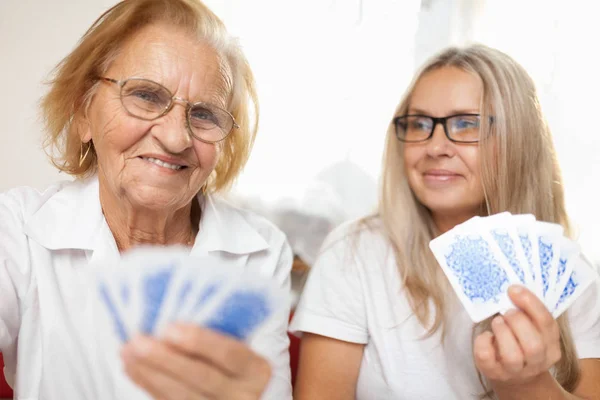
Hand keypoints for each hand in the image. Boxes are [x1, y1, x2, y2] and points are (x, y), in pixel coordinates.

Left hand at [121, 324, 271, 399]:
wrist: (248, 392)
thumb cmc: (241, 359)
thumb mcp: (244, 342)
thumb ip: (221, 329)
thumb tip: (176, 306)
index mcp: (256, 369)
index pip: (231, 355)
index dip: (201, 342)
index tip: (171, 328)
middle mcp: (241, 394)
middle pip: (202, 377)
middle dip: (166, 359)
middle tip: (138, 341)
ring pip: (181, 396)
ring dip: (149, 372)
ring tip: (128, 351)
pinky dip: (148, 383)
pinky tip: (134, 367)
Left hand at [473, 285, 561, 387]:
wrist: (514, 375)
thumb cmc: (522, 342)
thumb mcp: (533, 329)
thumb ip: (529, 313)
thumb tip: (513, 289)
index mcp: (551, 347)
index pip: (547, 324)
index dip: (530, 303)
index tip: (514, 290)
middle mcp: (537, 362)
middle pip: (533, 344)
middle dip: (517, 321)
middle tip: (506, 311)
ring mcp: (515, 370)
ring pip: (512, 355)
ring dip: (502, 332)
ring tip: (497, 322)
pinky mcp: (493, 372)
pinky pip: (486, 356)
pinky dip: (483, 341)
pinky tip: (486, 335)